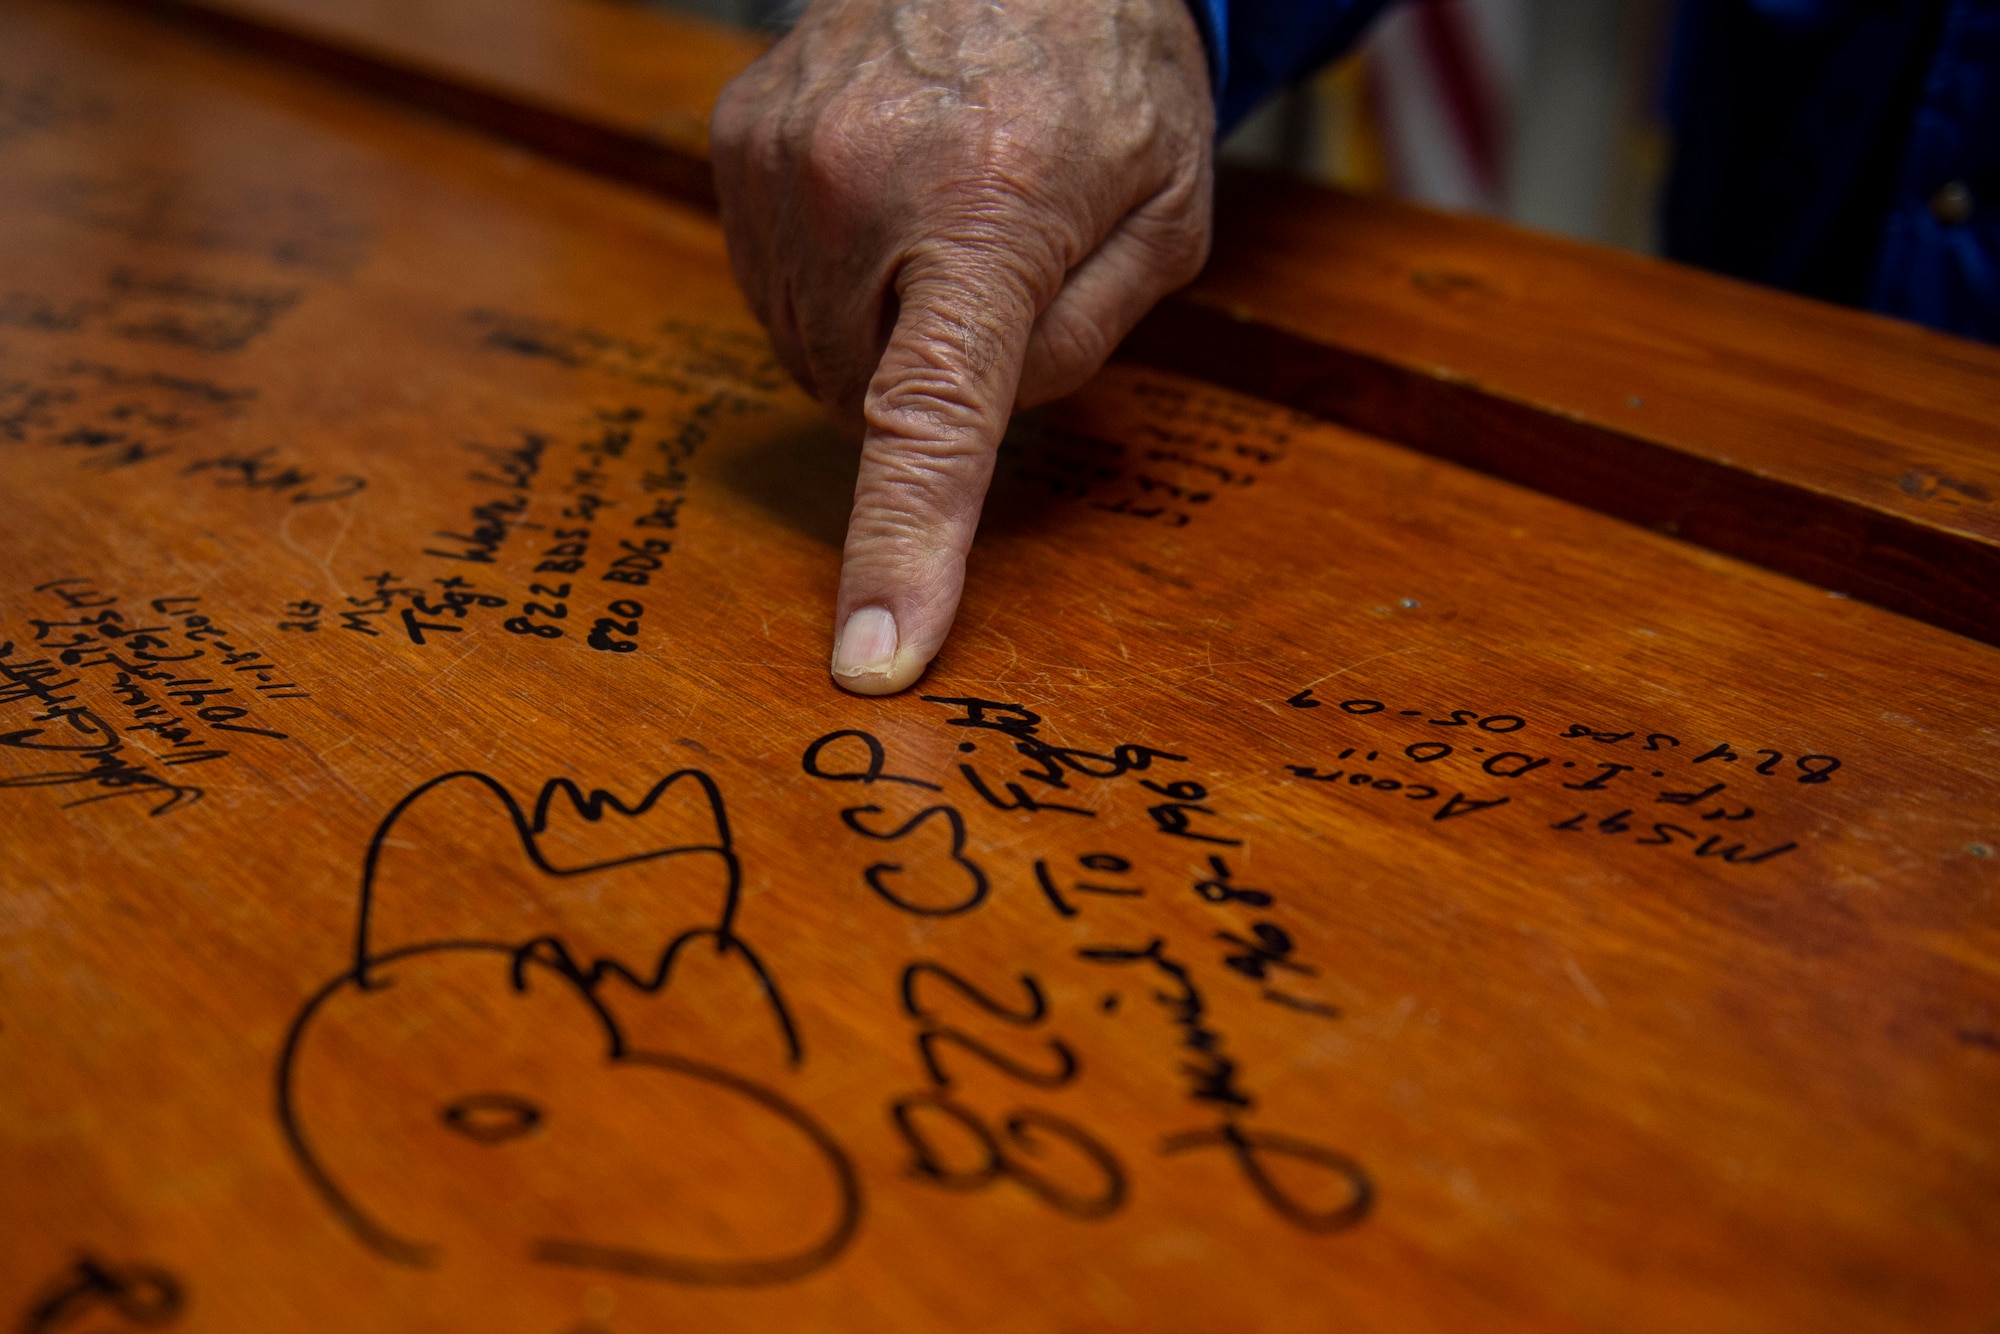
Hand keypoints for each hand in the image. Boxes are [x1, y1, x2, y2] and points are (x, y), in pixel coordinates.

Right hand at [712, 0, 1214, 693]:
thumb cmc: (1114, 77)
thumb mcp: (1164, 218)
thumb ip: (1081, 346)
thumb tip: (980, 428)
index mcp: (987, 219)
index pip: (931, 426)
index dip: (903, 550)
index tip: (872, 654)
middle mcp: (856, 188)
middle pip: (863, 402)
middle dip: (925, 386)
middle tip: (988, 285)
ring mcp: (778, 159)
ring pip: (804, 348)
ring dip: (871, 332)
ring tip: (938, 226)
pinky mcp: (735, 137)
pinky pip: (764, 278)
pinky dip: (825, 276)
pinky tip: (882, 204)